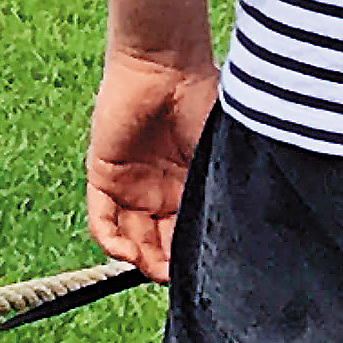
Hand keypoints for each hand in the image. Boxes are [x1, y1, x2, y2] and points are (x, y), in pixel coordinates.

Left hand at [87, 47, 217, 280]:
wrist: (168, 64)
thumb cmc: (203, 100)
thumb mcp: (219, 156)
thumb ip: (222, 193)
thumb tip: (240, 236)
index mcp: (190, 186)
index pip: (188, 234)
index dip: (193, 257)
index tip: (204, 274)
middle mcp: (160, 190)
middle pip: (158, 243)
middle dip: (166, 265)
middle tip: (177, 278)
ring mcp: (130, 184)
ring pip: (130, 237)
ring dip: (140, 260)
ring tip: (152, 270)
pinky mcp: (102, 174)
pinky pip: (101, 219)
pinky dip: (111, 241)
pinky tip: (127, 255)